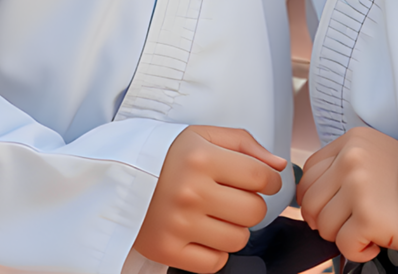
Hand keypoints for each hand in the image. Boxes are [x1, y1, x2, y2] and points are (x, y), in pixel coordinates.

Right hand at [133, 125, 286, 272]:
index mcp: (202, 158)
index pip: (260, 177)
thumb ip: (245, 144)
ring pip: (238, 240)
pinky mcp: (167, 250)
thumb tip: (279, 166)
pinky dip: (216, 252)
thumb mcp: (203, 135)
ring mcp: (178, 224)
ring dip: (235, 228)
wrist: (117, 176)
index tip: (262, 181)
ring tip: (217, 214)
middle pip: (254, 212)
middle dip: (252, 204)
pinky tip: (204, 232)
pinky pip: (215, 263)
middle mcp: (191, 192)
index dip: (270, 180)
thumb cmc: (167, 154)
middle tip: (235, 196)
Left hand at [297, 126, 397, 261]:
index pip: (309, 171)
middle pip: (311, 201)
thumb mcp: (372, 155)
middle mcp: (351, 159)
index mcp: (351, 141)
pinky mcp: (367, 216)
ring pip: (324, 225)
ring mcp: (358, 186)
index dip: (313, 196)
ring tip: (367, 228)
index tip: (327, 208)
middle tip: (347, 223)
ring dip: (343, 235)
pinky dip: (359, 251)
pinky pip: (343, 246)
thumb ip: (341, 166)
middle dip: (325, 220)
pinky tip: (375, 239)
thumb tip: (308, 196)